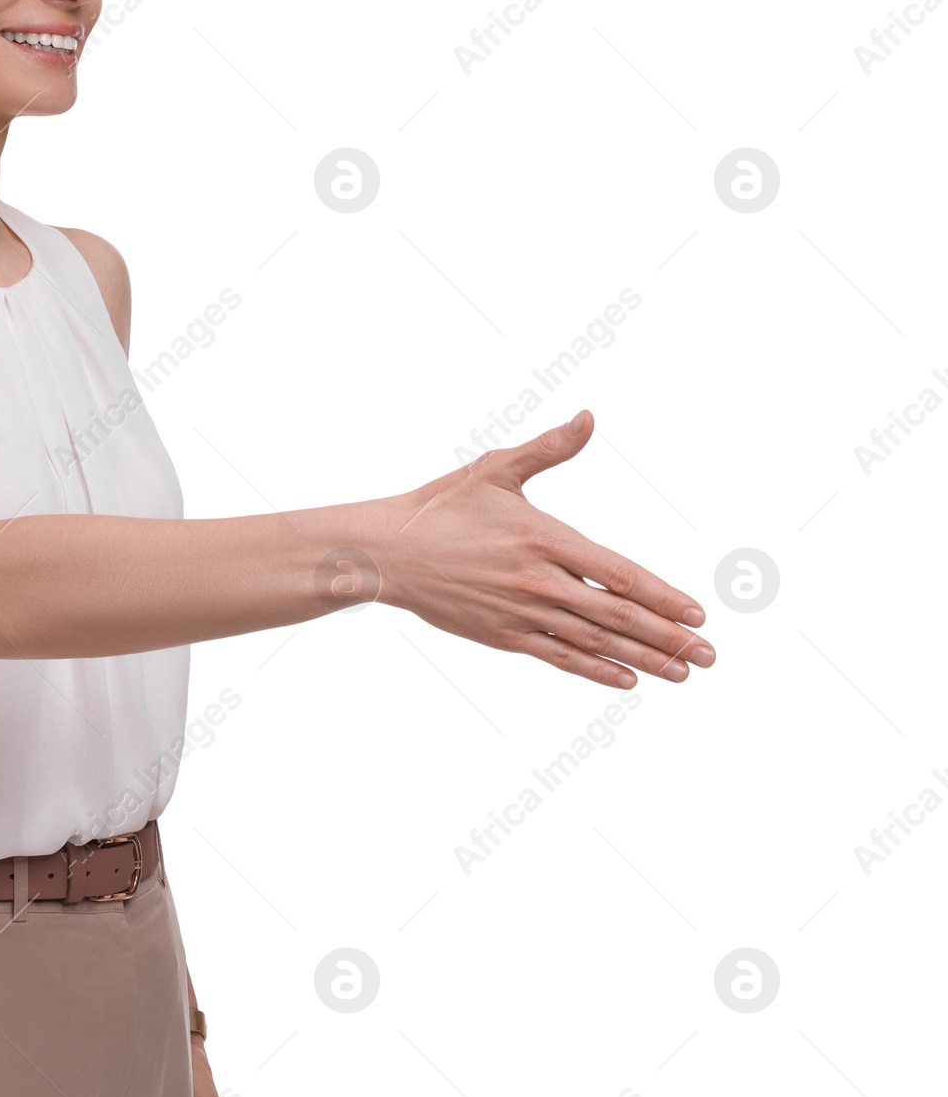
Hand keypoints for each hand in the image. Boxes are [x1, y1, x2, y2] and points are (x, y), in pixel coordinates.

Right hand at [379, 410, 715, 688]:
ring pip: (594, 641)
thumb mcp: (495, 469)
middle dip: (667, 637)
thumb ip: (549, 448)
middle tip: (708, 655)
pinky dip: (595, 669)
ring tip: (682, 672)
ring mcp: (519, 612)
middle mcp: (537, 580)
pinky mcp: (502, 635)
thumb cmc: (441, 506)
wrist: (387, 552)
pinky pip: (558, 656)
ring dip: (643, 659)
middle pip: (616, 616)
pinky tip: (626, 678)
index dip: (661, 597)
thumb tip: (588, 418)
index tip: (697, 614)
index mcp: (543, 537)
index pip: (617, 575)